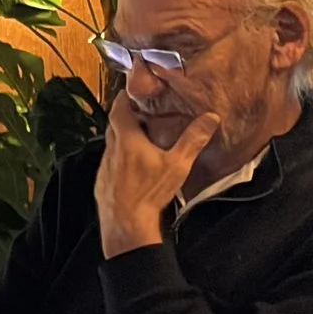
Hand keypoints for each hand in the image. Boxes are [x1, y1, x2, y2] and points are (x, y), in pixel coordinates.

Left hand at [96, 100, 218, 257]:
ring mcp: (104, 166)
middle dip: (125, 116)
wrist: (126, 222)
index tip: (131, 91)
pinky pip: (110, 162)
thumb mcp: (177, 164)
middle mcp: (111, 150)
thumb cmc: (150, 191)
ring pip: (111, 144)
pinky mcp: (103, 181)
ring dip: (122, 137)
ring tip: (140, 136)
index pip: (119, 109)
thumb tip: (210, 118)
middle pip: (113, 125)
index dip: (124, 98)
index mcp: (126, 140)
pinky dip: (120, 156)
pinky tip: (133, 163)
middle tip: (140, 111)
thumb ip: (193, 139)